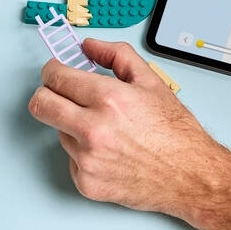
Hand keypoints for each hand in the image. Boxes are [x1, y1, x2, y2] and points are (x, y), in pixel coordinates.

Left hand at [26, 38, 228, 216]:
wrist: (190, 176)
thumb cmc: (175, 133)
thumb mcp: (151, 81)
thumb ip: (116, 56)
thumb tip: (89, 47)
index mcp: (108, 99)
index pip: (54, 77)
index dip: (53, 71)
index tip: (57, 73)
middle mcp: (93, 129)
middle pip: (40, 105)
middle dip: (47, 94)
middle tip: (61, 95)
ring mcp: (87, 159)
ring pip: (57, 132)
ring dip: (72, 126)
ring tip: (104, 130)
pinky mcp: (87, 183)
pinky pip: (70, 160)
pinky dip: (83, 154)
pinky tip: (108, 152)